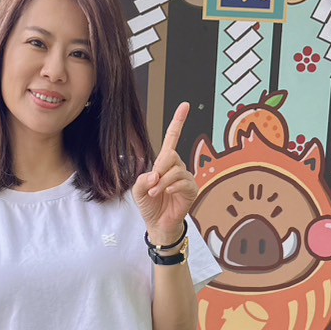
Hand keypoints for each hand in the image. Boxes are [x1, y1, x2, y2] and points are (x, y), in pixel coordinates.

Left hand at [132, 102, 197, 246]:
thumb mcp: (138, 190)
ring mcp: (186, 177)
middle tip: (152, 185)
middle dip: (159, 170)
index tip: (185, 105)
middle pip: (171, 155)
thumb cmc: (149, 205)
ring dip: (162, 183)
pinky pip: (183, 181)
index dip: (178, 122)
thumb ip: (143, 178)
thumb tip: (157, 174)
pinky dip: (171, 187)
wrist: (158, 224)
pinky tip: (168, 194)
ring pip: (175, 170)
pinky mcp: (192, 189)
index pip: (173, 138)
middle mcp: (178, 166)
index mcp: (165, 162)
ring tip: (155, 193)